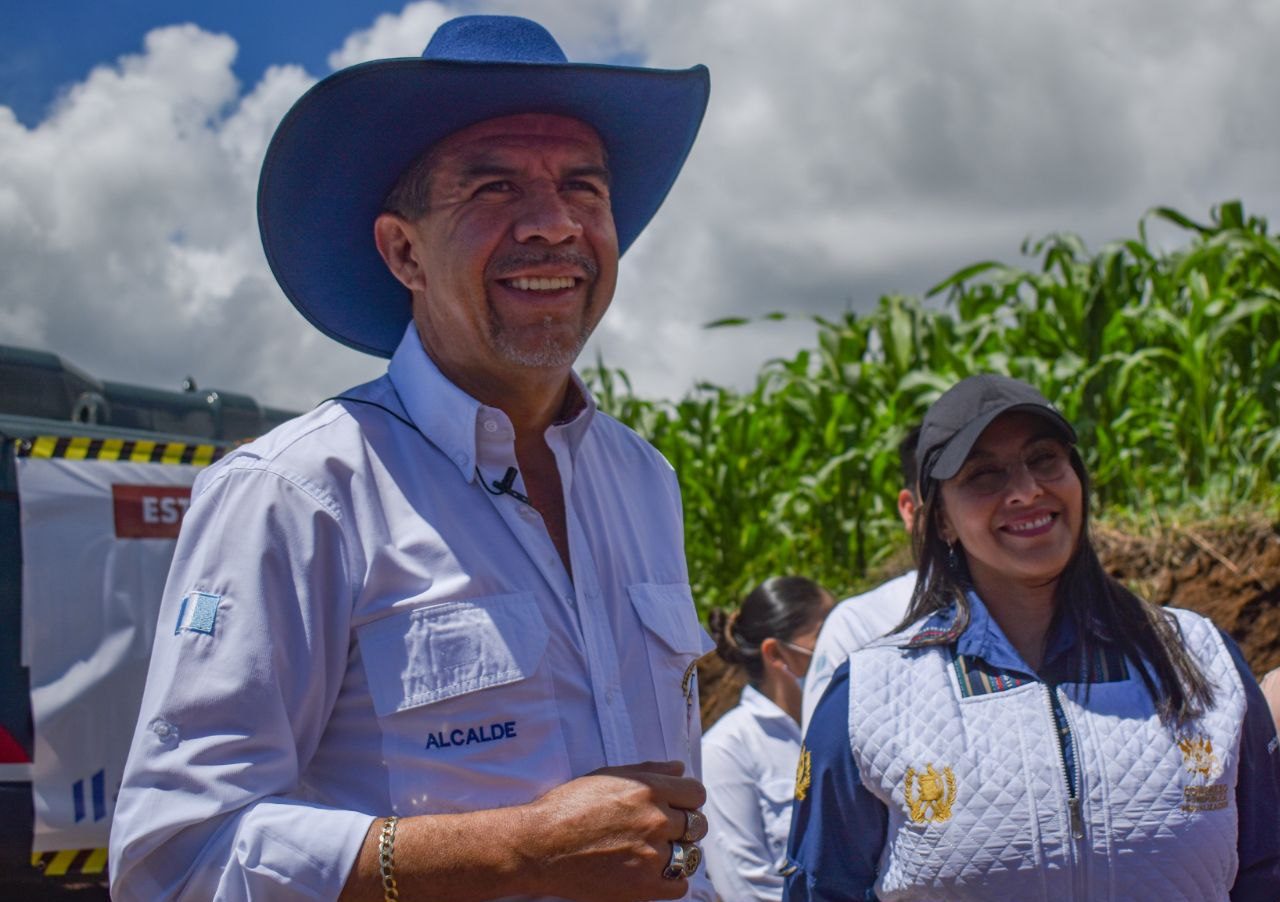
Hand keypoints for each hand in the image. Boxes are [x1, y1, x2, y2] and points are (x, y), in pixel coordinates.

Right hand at [520, 760, 707, 900]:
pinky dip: (671, 881)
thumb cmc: (568, 807)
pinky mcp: (644, 886)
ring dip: (677, 853)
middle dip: (682, 827)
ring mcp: (652, 854)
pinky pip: (680, 885)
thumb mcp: (608, 777)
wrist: (540, 846)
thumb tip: (680, 769)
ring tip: (655, 853)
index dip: (687, 800)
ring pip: (691, 855)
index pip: (696, 794)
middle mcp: (656, 820)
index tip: (676, 808)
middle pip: (697, 824)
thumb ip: (649, 771)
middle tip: (661, 832)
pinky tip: (653, 873)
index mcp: (648, 789)